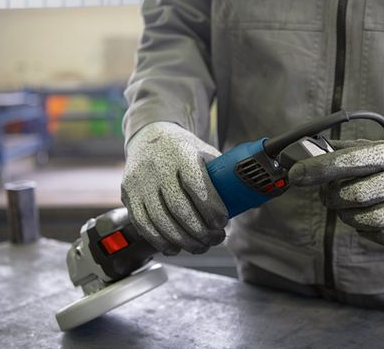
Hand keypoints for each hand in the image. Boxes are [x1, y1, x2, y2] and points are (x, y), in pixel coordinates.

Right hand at [121, 122, 227, 254]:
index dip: (211, 208)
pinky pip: (143, 225)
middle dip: (200, 231)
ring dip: (183, 240)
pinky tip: (176, 247)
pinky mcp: (128, 195)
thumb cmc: (184, 151)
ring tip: (201, 246)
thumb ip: (225, 177)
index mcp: (182, 154)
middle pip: (178, 207)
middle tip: (216, 239)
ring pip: (160, 220)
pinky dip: (160, 241)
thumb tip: (254, 201)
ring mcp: (140, 182)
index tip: (223, 222)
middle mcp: (157, 167)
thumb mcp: (205, 153)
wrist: (149, 137)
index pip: (196, 184)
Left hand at [288, 135, 383, 249]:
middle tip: (329, 195)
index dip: (319, 169)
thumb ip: (355, 152)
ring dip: (348, 216)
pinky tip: (371, 221)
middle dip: (332, 198)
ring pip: (366, 220)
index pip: (351, 160)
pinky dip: (369, 231)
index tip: (296, 175)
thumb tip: (314, 152)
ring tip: (350, 208)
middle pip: (354, 196)